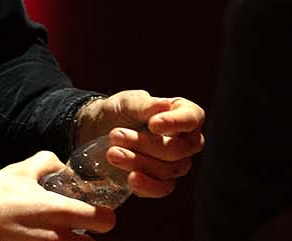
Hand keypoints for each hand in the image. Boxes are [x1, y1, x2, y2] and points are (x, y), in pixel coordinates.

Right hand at [0, 151, 115, 240]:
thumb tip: (64, 166)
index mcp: (56, 211)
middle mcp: (54, 239)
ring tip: (58, 235)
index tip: (96, 214)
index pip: (105, 221)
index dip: (103, 217)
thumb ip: (48, 163)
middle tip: (77, 229)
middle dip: (88, 237)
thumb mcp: (21, 170)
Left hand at [76, 90, 206, 198]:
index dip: (176, 123)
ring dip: (137, 162)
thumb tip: (163, 105)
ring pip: (167, 170)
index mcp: (184, 113)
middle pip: (177, 149)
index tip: (152, 124)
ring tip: (112, 152)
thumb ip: (144, 104)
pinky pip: (162, 189)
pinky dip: (146, 185)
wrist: (99, 131)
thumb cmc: (119, 111)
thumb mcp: (126, 102)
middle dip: (145, 144)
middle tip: (115, 134)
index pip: (193, 118)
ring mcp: (176, 163)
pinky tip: (130, 178)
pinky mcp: (161, 182)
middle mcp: (186, 140)